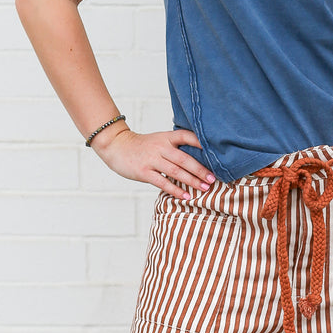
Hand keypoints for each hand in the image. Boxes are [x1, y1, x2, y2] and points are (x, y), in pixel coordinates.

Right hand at [92, 126, 215, 197]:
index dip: (201, 142)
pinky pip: (162, 182)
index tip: (216, 152)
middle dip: (201, 170)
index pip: (186, 136)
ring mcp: (151, 159)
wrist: (117, 146)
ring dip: (192, 181)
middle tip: (213, 178)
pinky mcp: (143, 172)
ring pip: (176, 171)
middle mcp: (160, 147)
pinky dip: (176, 190)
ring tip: (205, 188)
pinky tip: (186, 196)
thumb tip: (200, 157)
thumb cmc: (142, 146)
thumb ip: (175, 147)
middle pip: (184, 159)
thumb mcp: (159, 140)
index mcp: (166, 137)